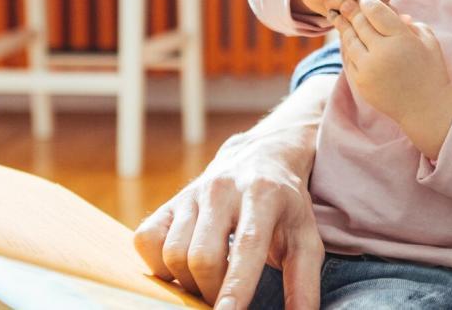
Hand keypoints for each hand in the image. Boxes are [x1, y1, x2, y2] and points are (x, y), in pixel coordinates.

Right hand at [133, 79, 332, 308]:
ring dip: (188, 282)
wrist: (261, 157)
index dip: (235, 286)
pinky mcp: (170, 201)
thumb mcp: (305, 237)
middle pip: (203, 257)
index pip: (246, 246)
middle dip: (211, 291)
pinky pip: (147, 240)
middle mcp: (223, 189)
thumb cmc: (286, 206)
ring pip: (172, 253)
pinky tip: (184, 268)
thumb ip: (304, 282)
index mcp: (263, 196)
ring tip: (209, 283)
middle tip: (226, 300)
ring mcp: (192, 193)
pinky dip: (159, 265)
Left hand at [332, 0, 451, 157]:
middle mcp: (381, 53)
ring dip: (345, 27)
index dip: (368, 1)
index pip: (375, 10)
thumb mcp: (428, 40)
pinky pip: (348, 58)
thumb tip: (391, 12)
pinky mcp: (360, 82)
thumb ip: (409, 23)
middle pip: (359, 23)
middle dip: (352, 11)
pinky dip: (348, 46)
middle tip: (347, 3)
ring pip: (349, 40)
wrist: (426, 108)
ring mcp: (368, 69)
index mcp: (401, 39)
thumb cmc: (431, 71)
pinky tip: (348, 38)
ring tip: (341, 17)